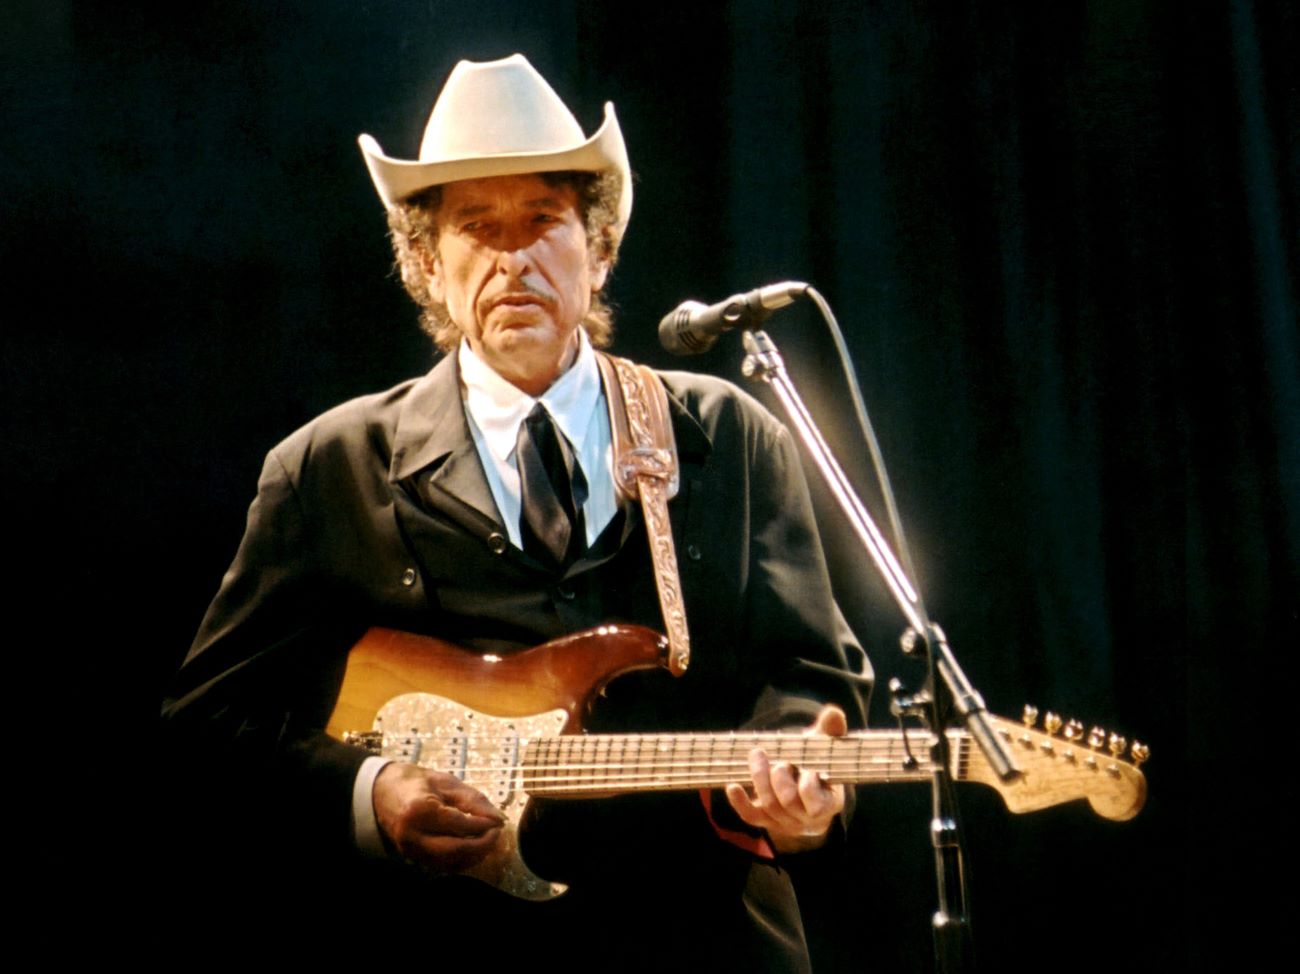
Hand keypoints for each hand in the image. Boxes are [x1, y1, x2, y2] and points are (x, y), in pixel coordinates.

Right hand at [373, 762, 505, 872]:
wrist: (380, 792)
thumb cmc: (416, 782)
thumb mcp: (446, 783)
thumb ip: (473, 800)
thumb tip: (499, 819)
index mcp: (420, 809)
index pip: (459, 824)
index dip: (483, 825)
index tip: (498, 821)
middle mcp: (412, 834)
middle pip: (454, 850)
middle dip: (481, 845)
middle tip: (497, 834)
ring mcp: (410, 849)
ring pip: (449, 863)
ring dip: (474, 856)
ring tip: (488, 841)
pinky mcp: (412, 857)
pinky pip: (442, 866)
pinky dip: (461, 860)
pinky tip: (473, 848)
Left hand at [724, 704, 847, 852]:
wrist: (806, 789)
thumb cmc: (817, 764)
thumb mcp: (825, 747)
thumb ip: (831, 731)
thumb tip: (833, 712)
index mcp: (828, 802)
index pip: (818, 805)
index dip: (808, 787)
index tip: (807, 768)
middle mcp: (806, 818)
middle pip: (788, 803)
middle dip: (779, 779)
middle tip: (779, 761)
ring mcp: (785, 822)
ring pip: (769, 807)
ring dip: (760, 779)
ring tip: (757, 755)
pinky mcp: (766, 820)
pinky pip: (750, 816)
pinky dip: (739, 802)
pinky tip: (733, 786)